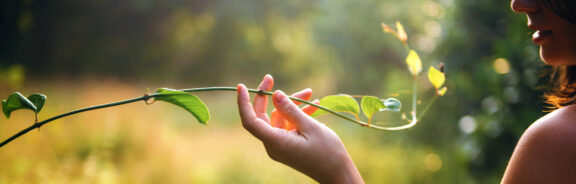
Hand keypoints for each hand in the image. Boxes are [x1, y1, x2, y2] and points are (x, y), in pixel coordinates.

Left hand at [237, 74, 363, 183]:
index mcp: (275, 141)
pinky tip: (314, 105)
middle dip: (267, 97)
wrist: (338, 173)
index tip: (242, 86)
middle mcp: (273, 144)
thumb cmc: (327, 151)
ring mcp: (280, 145)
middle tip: (270, 77)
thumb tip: (275, 94)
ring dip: (291, 104)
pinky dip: (297, 115)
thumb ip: (291, 110)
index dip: (244, 103)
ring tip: (309, 93)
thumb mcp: (310, 126)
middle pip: (261, 116)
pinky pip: (287, 125)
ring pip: (278, 118)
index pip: (250, 121)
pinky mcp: (288, 145)